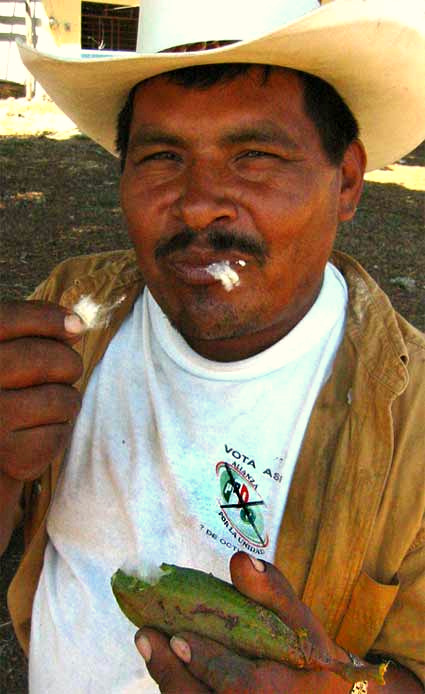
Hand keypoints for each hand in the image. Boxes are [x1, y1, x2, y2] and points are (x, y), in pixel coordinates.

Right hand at [0, 300, 83, 480]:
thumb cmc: (2, 396)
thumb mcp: (3, 358)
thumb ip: (29, 333)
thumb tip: (76, 324)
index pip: (6, 320)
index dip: (47, 318)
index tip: (77, 325)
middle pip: (41, 358)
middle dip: (68, 363)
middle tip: (67, 372)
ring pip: (61, 399)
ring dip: (67, 402)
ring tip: (51, 407)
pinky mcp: (7, 454)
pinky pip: (57, 434)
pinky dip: (59, 434)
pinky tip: (40, 433)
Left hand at [135, 552, 349, 692]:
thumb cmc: (309, 654)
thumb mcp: (300, 620)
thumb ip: (272, 592)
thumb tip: (240, 561)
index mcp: (285, 693)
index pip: (242, 688)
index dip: (209, 664)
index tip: (178, 638)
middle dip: (172, 676)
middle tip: (148, 637)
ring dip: (169, 681)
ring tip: (150, 644)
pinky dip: (178, 687)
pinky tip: (165, 661)